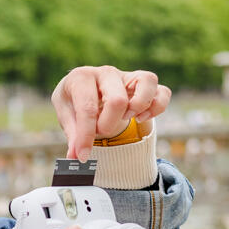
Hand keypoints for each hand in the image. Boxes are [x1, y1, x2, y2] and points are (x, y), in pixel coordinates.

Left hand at [52, 66, 171, 159]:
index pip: (87, 108)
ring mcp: (128, 75)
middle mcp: (106, 72)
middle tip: (100, 132)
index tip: (82, 155)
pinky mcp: (144, 84)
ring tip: (125, 119)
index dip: (85, 136)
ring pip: (147, 83)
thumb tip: (75, 156)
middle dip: (109, 125)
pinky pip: (162, 92)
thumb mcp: (65, 115)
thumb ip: (73, 134)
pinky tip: (141, 118)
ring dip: (137, 109)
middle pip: (118, 100)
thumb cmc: (74, 102)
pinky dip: (157, 107)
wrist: (83, 89)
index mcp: (82, 77)